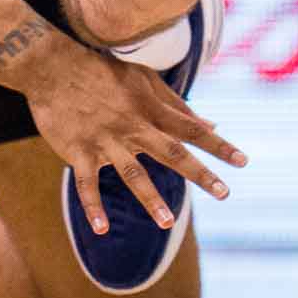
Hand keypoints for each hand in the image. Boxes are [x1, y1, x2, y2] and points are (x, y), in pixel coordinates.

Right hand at [28, 45, 247, 233]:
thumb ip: (177, 105)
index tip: (243, 161)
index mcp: (150, 109)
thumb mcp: (144, 80)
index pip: (191, 129)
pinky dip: (93, 207)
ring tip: (168, 222)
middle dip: (199, 173)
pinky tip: (102, 229)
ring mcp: (105, 140)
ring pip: (132, 172)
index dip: (218, 145)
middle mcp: (132, 126)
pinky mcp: (79, 151)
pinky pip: (87, 184)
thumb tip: (211, 125)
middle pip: (171, 152)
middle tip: (224, 193)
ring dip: (151, 198)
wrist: (53, 67)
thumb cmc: (102, 72)